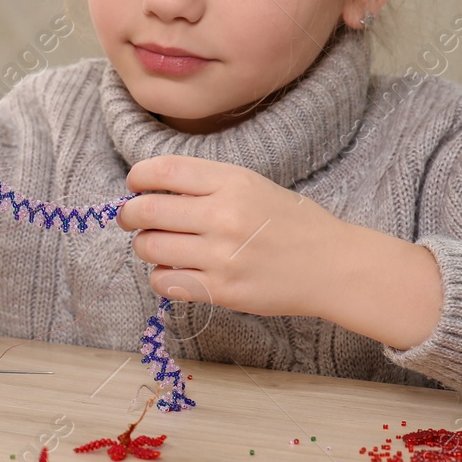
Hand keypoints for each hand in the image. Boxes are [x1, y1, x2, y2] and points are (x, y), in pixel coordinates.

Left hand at [115, 155, 444, 348]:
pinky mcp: (222, 290)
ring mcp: (221, 256)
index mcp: (231, 181)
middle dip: (129, 214)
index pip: (161, 170)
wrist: (332, 264)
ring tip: (160, 245)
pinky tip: (175, 270)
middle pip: (146, 211)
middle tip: (131, 219)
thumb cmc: (289, 221)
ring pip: (149, 248)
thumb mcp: (251, 185)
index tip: (134, 185)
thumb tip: (148, 188)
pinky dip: (161, 275)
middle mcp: (223, 216)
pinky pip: (166, 281)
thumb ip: (204, 184)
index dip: (137, 177)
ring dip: (146, 245)